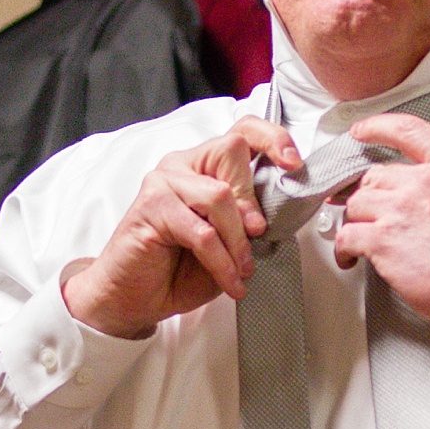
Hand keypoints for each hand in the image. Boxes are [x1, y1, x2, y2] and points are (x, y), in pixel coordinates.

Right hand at [63, 118, 302, 338]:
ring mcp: (164, 181)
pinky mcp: (151, 206)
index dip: (272, 139)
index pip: (242, 130)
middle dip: (251, 203)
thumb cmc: (178, 269)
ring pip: (219, 195)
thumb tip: (274, 215)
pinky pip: (201, 231)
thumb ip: (248, 222)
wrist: (135, 298)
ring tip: (242, 270)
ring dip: (237, 241)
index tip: (294, 163)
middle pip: (232, 152)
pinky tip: (230, 281)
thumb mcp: (228, 244)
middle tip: (257, 238)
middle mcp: (183, 165)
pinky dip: (222, 261)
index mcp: (205, 166)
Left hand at [333, 113, 429, 343]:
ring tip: (359, 241)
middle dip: (369, 197)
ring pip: (357, 204)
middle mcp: (425, 182)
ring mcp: (401, 209)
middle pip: (375, 177)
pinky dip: (343, 248)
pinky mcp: (383, 240)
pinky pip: (347, 236)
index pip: (409, 132)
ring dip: (355, 223)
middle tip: (365, 212)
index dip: (378, 128)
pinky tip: (349, 257)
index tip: (363, 131)